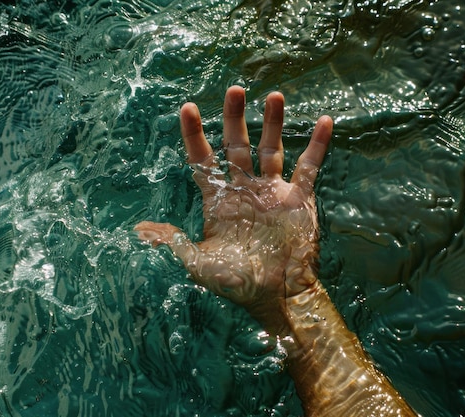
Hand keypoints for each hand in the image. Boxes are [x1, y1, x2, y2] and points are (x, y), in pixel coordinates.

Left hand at [135, 86, 331, 329]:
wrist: (277, 297)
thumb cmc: (236, 283)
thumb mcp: (198, 264)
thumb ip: (173, 242)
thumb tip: (140, 229)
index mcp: (219, 200)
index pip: (203, 160)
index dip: (194, 134)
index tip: (186, 108)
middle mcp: (244, 189)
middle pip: (237, 145)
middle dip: (234, 118)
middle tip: (234, 89)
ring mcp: (273, 191)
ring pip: (271, 149)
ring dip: (273, 123)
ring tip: (274, 95)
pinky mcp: (299, 199)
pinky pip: (308, 167)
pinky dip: (316, 145)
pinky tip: (323, 122)